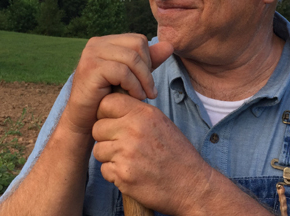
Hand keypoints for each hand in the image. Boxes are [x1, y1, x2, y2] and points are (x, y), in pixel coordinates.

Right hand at [62, 34, 173, 134]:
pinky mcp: (91, 68)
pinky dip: (133, 86)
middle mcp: (97, 43)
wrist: (85, 120)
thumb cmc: (108, 98)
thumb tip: (169, 45)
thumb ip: (148, 62)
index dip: (148, 60)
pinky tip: (134, 97)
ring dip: (143, 79)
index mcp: (106, 41)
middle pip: (137, 44)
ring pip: (132, 58)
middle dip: (148, 69)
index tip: (147, 82)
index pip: (138, 40)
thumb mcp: (132, 78)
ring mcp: (92, 54)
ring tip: (144, 96)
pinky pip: (123, 71)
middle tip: (149, 90)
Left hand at [92, 93, 212, 214]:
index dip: (104, 113)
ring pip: (98, 150)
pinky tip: (132, 173)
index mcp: (144, 114)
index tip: (111, 122)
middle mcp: (133, 130)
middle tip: (121, 145)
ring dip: (109, 156)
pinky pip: (104, 170)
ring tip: (129, 160)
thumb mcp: (161, 123)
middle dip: (105, 137)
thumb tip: (113, 107)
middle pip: (97, 128)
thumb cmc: (177, 154)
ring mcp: (126, 153)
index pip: (107, 103)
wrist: (191, 185)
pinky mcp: (123, 175)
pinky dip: (114, 173)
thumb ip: (137, 114)